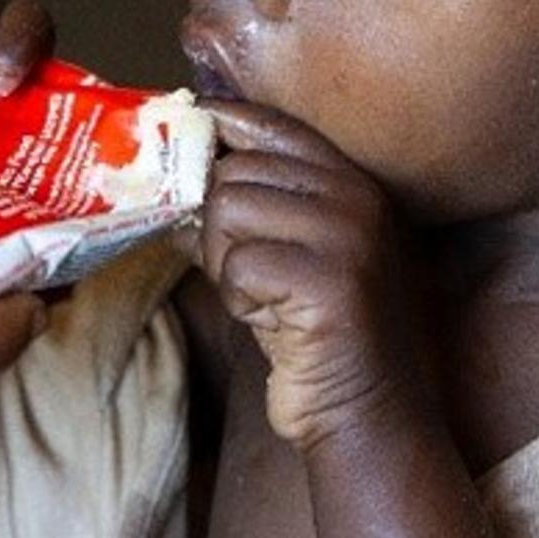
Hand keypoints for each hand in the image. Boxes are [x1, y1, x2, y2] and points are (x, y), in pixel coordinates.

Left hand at [196, 103, 425, 450]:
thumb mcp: (287, 257)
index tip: (185, 138)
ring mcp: (348, 237)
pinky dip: (239, 299)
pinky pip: (239, 265)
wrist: (367, 412)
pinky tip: (271, 321)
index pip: (270, 125)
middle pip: (235, 171)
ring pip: (229, 211)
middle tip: (244, 274)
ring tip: (260, 299)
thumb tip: (172, 177)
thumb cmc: (317, 335)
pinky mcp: (329, 282)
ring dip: (225, 264)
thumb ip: (247, 211)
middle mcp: (356, 198)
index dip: (219, 127)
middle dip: (217, 225)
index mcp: (351, 182)